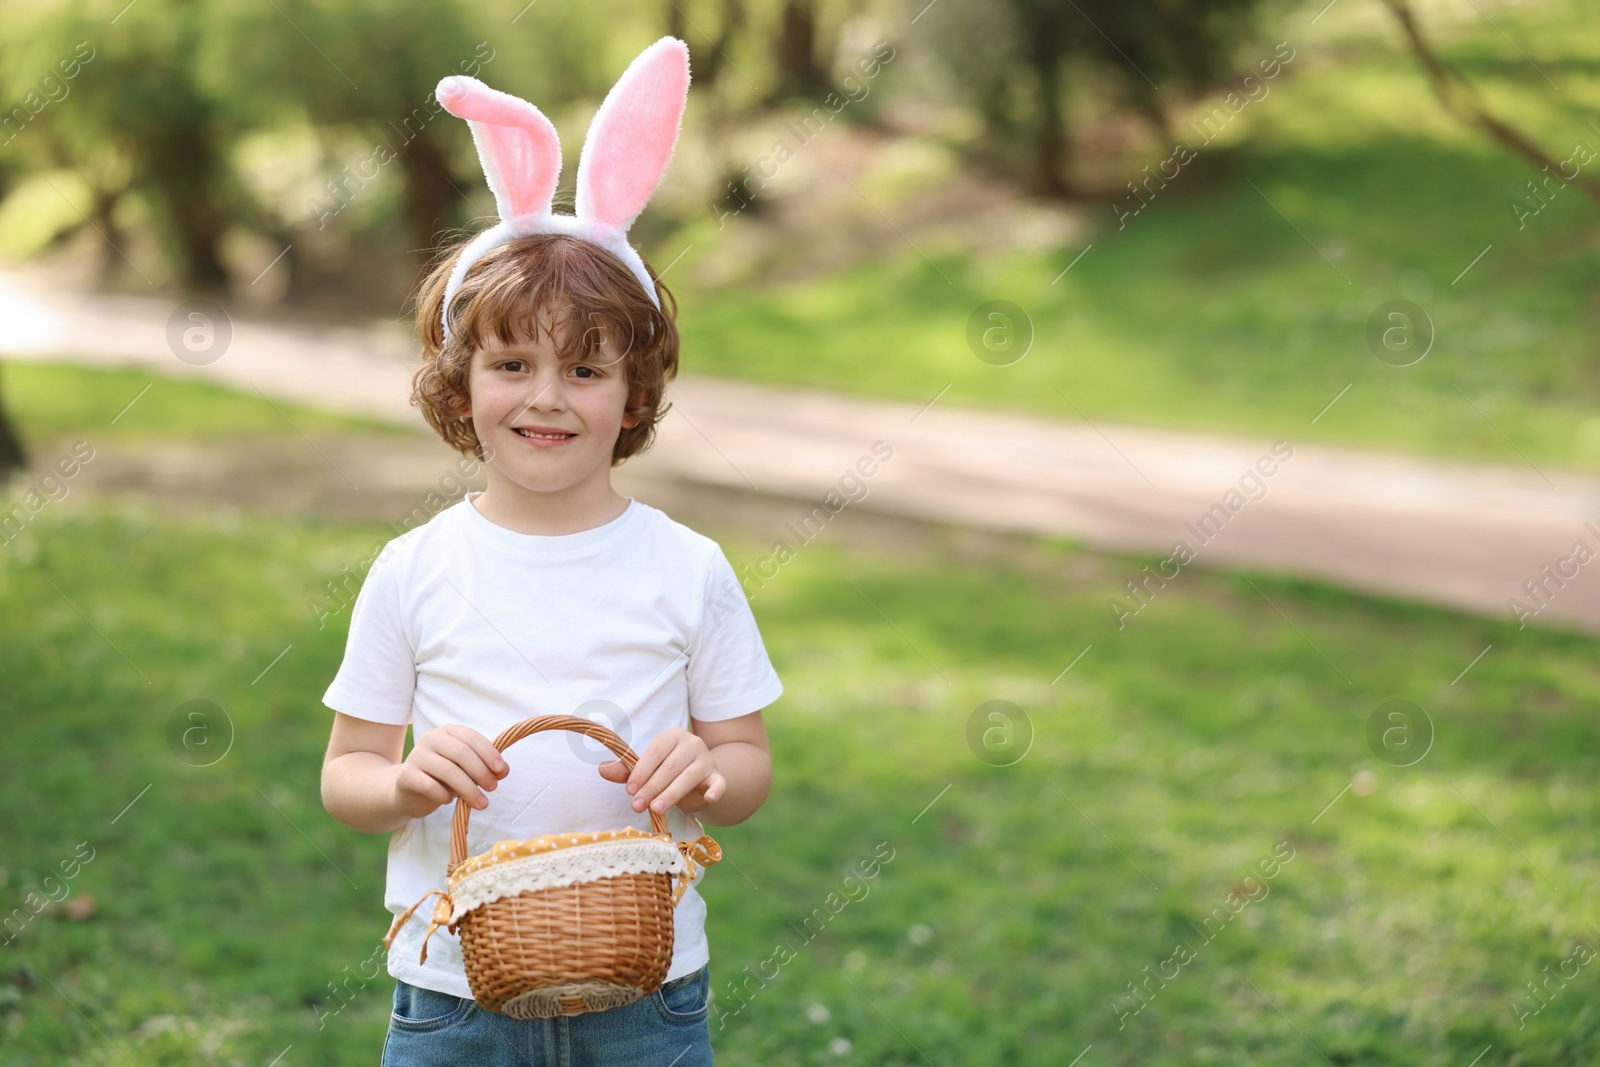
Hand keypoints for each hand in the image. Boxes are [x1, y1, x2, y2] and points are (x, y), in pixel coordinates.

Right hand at [394, 724, 508, 819]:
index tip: (502, 771)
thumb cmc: (443, 777)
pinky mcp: (407, 776)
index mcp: (448, 731)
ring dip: (469, 788)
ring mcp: (416, 756)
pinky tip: (450, 801)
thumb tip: (503, 771)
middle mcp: (431, 738)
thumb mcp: (465, 769)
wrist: (409, 790)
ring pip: (448, 770)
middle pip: (461, 753)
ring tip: (481, 803)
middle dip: (481, 772)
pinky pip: (430, 786)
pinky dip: (445, 795)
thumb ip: (484, 766)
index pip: (472, 737)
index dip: (489, 753)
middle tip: (493, 788)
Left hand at [597, 728, 723, 816]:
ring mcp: (707, 760)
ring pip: (688, 777)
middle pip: (670, 766)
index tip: (629, 791)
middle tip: (637, 806)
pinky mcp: (718, 777)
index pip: (655, 752)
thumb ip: (626, 771)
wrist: (700, 781)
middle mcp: (692, 743)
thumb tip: (602, 770)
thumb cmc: (668, 774)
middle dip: (651, 787)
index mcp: (672, 736)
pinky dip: (715, 791)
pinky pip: (719, 783)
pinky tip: (708, 798)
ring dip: (671, 794)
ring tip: (655, 809)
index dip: (641, 771)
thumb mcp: (648, 770)